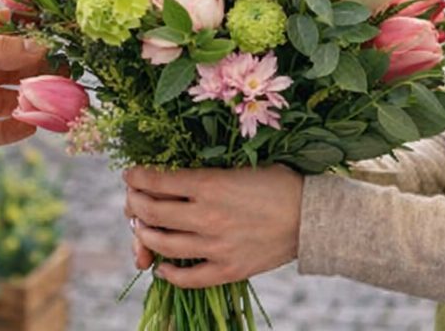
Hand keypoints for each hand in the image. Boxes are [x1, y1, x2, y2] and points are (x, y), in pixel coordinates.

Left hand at [0, 12, 47, 168]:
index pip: (1, 32)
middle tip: (68, 73)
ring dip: (29, 100)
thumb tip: (40, 47)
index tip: (60, 34)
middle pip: (8, 68)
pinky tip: (34, 126)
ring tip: (57, 101)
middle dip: (36, 70)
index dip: (29, 33)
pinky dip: (13, 129)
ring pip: (4, 100)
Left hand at [121, 165, 303, 287]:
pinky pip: (187, 278)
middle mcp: (207, 215)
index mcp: (210, 183)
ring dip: (145, 234)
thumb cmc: (279, 183)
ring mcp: (216, 246)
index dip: (137, 178)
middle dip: (135, 203)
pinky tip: (161, 267)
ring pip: (163, 243)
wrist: (313, 217)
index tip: (131, 175)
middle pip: (152, 211)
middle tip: (133, 200)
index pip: (157, 180)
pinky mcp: (228, 270)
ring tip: (142, 228)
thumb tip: (172, 175)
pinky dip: (168, 273)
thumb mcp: (240, 165)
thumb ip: (206, 172)